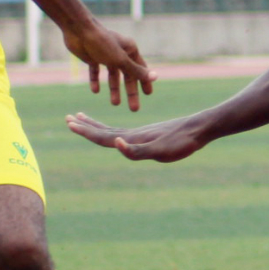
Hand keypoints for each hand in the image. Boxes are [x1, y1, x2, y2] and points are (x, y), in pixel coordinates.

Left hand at [63, 23, 155, 111]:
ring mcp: (105, 55)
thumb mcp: (120, 60)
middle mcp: (120, 53)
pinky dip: (96, 81)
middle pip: (127, 76)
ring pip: (112, 76)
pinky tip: (95, 91)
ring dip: (114, 89)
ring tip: (115, 103)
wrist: (78, 30)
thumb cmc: (102, 43)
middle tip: (134, 109)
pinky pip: (96, 71)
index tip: (148, 95)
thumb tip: (155, 77)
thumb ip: (136, 71)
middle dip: (130, 92)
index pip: (141, 69)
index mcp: (130, 51)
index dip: (145, 82)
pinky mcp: (92, 57)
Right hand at [66, 111, 207, 162]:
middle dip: (86, 126)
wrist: (200, 129)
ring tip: (84, 118)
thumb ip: (137, 151)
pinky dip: (115, 132)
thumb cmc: (182, 142)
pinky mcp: (151, 135)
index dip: (86, 132)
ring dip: (97, 126)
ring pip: (114, 130)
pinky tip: (116, 134)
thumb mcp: (160, 151)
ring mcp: (143, 133)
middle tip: (68, 118)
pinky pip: (126, 133)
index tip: (69, 123)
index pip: (104, 136)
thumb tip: (116, 144)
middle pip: (104, 130)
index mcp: (134, 138)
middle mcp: (135, 134)